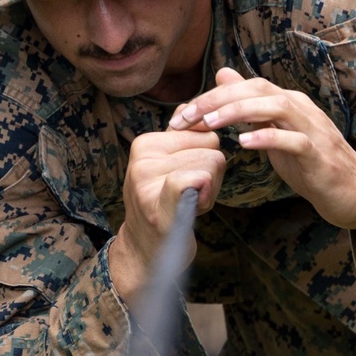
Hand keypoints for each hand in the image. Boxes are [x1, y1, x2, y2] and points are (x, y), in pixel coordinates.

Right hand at [108, 128, 225, 309]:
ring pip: (212, 165)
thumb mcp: (168, 164)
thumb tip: (190, 106)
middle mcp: (142, 159)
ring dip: (210, 190)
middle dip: (212, 173)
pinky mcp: (158, 207)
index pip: (204, 131)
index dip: (208, 157)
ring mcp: (146, 183)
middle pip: (212, 146)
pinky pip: (195, 179)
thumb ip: (180, 135)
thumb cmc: (164, 205)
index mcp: (144, 143)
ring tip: (188, 205)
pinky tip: (195, 208)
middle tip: (190, 195)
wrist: (145, 250)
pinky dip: (205, 193)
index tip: (188, 177)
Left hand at [170, 66, 355, 276]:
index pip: (244, 87)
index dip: (210, 97)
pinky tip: (245, 143)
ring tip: (210, 124)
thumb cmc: (311, 163)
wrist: (354, 191)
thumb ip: (251, 105)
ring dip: (238, 112)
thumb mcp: (275, 131)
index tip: (180, 115)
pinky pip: (293, 140)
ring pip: (274, 107)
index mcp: (286, 102)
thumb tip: (223, 75)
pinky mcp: (318, 153)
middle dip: (216, 101)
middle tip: (185, 117)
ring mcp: (311, 129)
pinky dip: (269, 137)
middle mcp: (299, 108)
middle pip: (255, 90)